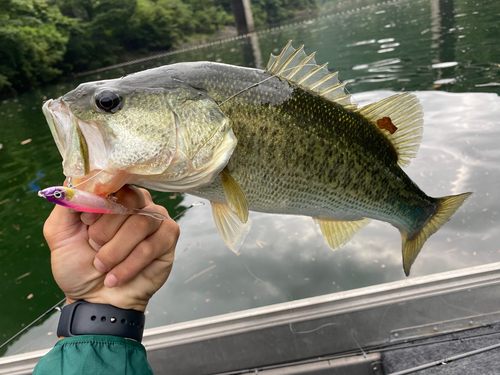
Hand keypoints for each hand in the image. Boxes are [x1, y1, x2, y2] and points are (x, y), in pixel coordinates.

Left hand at [43, 185, 178, 311]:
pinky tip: (116, 277)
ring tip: (103, 267)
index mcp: (113, 196)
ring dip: (115, 251)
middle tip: (94, 249)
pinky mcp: (169, 237)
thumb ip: (67, 203)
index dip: (98, 201)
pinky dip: (129, 265)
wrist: (94, 300)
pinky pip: (151, 245)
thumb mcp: (60, 232)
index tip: (85, 222)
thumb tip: (78, 180)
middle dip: (105, 231)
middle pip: (128, 199)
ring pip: (141, 223)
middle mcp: (137, 202)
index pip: (113, 180)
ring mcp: (156, 219)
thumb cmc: (79, 266)